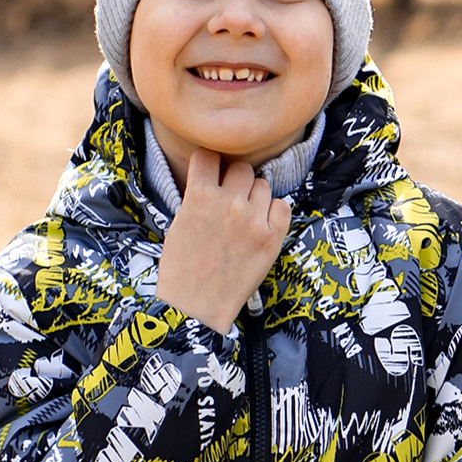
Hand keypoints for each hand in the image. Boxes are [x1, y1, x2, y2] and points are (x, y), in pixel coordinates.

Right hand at [159, 149, 293, 329]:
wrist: (196, 305)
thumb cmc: (182, 268)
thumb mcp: (180, 223)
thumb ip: (198, 197)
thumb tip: (216, 179)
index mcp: (199, 197)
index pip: (209, 155)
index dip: (211, 162)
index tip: (213, 169)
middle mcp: (229, 204)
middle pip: (242, 169)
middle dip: (236, 180)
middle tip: (231, 198)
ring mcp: (253, 220)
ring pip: (263, 185)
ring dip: (255, 196)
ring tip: (245, 216)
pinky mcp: (272, 237)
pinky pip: (282, 206)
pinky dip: (274, 212)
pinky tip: (262, 225)